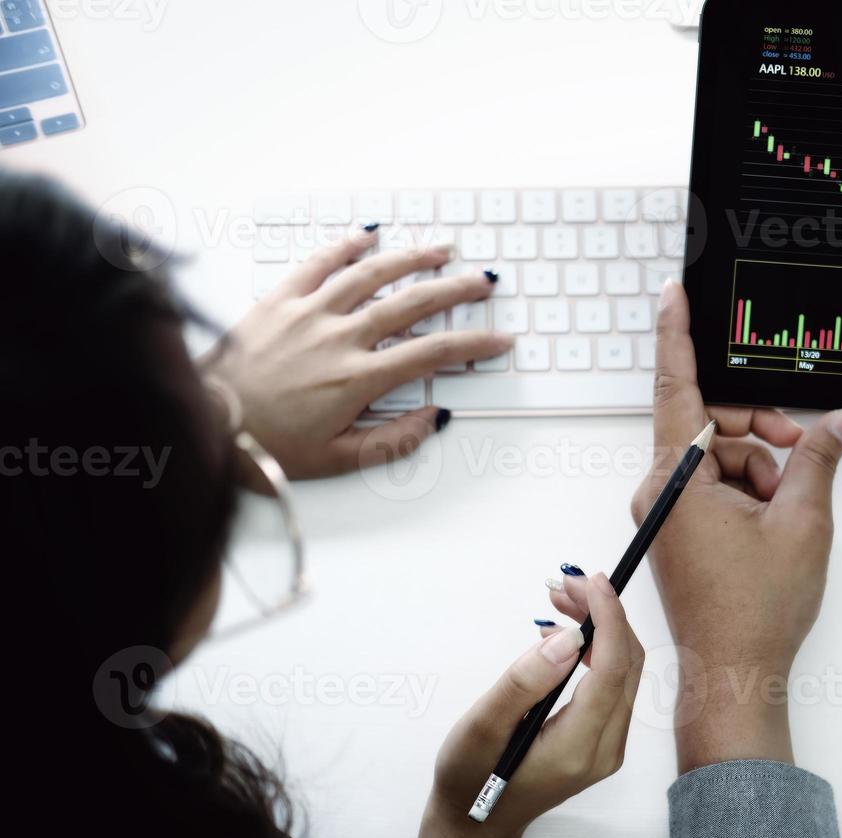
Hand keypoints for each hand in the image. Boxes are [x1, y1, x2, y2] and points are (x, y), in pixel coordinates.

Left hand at [205, 227, 512, 478]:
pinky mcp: (278, 302)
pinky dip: (344, 247)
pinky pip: (317, 264)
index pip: (432, 353)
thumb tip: (433, 417)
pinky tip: (367, 236)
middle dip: (457, 290)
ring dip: (411, 259)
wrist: (205, 425)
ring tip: (441, 251)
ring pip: (371, 275)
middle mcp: (339, 339)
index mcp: (357, 380)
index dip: (473, 344)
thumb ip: (392, 441)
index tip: (499, 339)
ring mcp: (308, 314)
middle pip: (412, 304)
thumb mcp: (338, 460)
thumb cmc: (267, 447)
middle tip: (485, 282)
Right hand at [425, 573, 643, 837]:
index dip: (608, 619)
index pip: (612, 670)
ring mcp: (609, 747)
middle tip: (565, 584)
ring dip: (600, 628)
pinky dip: (596, 650)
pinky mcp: (602, 741)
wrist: (477, 824)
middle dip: (604, 614)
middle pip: (626, 664)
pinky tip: (563, 635)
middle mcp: (606, 749)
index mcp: (578, 748)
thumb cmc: (469, 778)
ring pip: (623, 671)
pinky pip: (613, 684)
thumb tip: (567, 639)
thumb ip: (523, 683)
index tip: (591, 581)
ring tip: (559, 601)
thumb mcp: (480, 729)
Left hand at [616, 282, 841, 773]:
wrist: (734, 673)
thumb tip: (838, 422)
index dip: (678, 335)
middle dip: (763, 431)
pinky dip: (751, 492)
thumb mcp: (801, 522)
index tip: (673, 294)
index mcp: (675, 480)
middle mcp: (660, 490)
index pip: (677, 387)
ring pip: (721, 456)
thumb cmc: (755, 611)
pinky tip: (775, 522)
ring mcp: (667, 511)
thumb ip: (818, 460)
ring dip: (763, 470)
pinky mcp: (678, 529)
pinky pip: (716, 485)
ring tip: (787, 513)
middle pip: (713, 424)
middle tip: (803, 452)